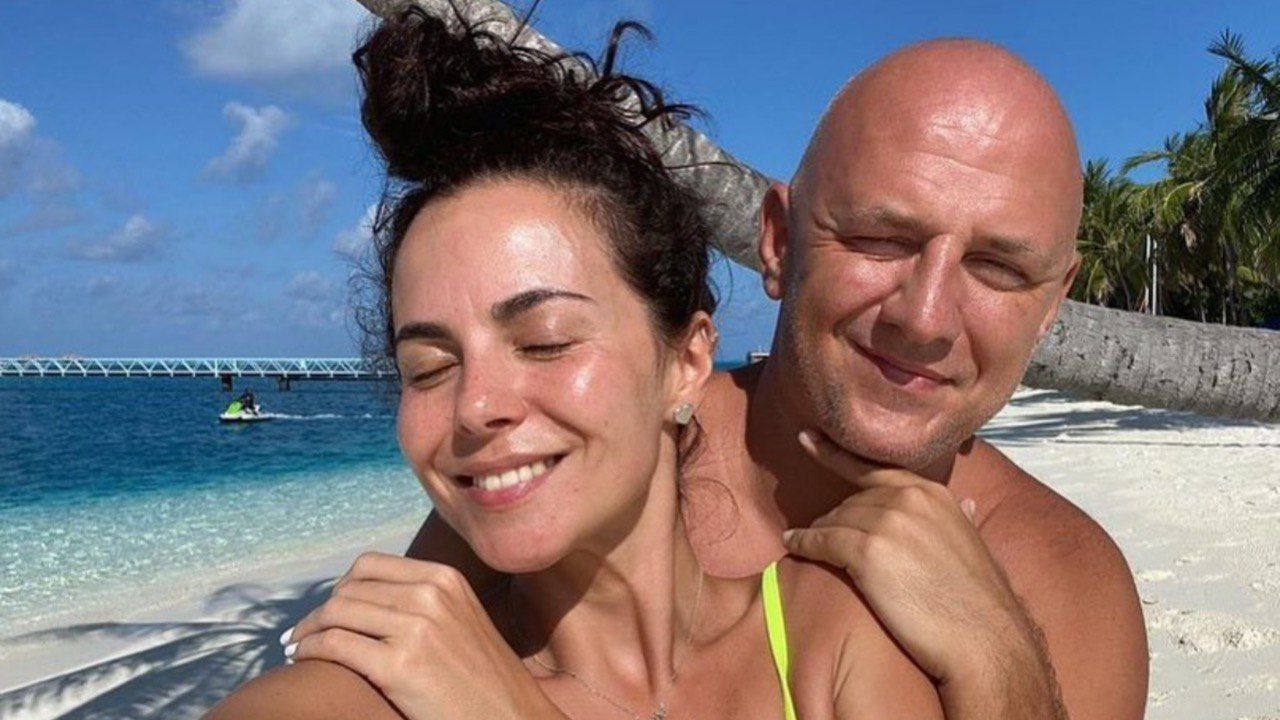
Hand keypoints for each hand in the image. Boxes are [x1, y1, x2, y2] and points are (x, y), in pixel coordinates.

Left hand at [283, 552, 562, 719]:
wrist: (510, 715)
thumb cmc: (481, 678)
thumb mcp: (461, 619)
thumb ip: (424, 600)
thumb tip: (367, 597)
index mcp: (445, 578)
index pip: (369, 565)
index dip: (340, 586)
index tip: (329, 608)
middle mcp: (431, 594)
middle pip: (348, 589)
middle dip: (319, 611)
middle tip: (304, 633)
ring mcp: (416, 628)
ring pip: (336, 613)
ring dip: (307, 630)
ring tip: (297, 647)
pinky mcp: (400, 665)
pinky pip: (335, 645)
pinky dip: (311, 649)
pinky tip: (305, 660)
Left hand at [781, 430, 1043, 687]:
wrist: (983, 638)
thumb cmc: (978, 600)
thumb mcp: (974, 543)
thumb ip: (960, 518)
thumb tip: (966, 504)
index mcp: (931, 493)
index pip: (874, 469)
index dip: (835, 455)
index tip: (807, 440)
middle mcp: (907, 499)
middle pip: (851, 501)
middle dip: (836, 518)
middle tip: (822, 533)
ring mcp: (886, 523)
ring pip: (835, 520)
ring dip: (818, 532)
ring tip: (804, 541)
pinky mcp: (866, 552)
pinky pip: (821, 541)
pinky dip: (803, 543)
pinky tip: (792, 545)